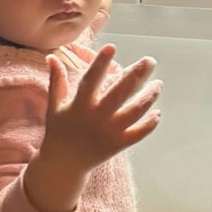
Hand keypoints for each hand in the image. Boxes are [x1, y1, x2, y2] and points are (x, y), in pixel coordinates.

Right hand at [42, 44, 161, 174]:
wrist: (64, 164)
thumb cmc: (59, 131)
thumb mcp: (54, 106)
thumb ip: (57, 81)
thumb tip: (52, 56)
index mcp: (80, 106)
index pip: (91, 80)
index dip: (100, 63)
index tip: (112, 47)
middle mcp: (96, 118)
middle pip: (120, 93)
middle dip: (137, 75)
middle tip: (150, 60)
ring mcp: (109, 132)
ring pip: (135, 112)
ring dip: (149, 97)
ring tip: (158, 84)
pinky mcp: (118, 145)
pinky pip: (139, 133)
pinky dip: (150, 124)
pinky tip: (157, 112)